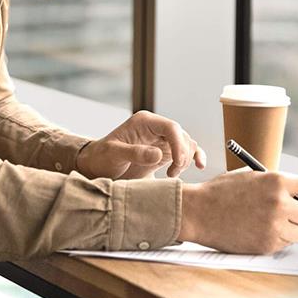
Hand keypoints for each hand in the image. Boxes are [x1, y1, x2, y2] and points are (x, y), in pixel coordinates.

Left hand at [75, 110, 207, 179]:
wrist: (98, 167)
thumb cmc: (102, 158)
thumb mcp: (114, 154)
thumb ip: (135, 153)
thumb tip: (159, 154)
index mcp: (144, 122)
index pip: (171, 127)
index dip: (179, 144)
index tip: (177, 163)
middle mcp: (155, 128)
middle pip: (181, 136)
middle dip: (182, 155)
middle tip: (172, 174)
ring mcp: (161, 139)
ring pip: (186, 144)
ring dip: (185, 160)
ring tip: (171, 175)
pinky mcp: (165, 151)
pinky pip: (185, 151)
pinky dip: (193, 157)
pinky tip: (199, 166)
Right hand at [178, 170, 297, 253]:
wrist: (198, 211)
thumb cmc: (222, 192)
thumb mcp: (251, 177)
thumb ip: (276, 185)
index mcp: (277, 182)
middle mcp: (279, 204)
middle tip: (293, 215)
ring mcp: (273, 227)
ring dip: (293, 230)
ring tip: (274, 224)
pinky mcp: (266, 246)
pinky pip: (284, 245)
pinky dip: (277, 240)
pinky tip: (259, 231)